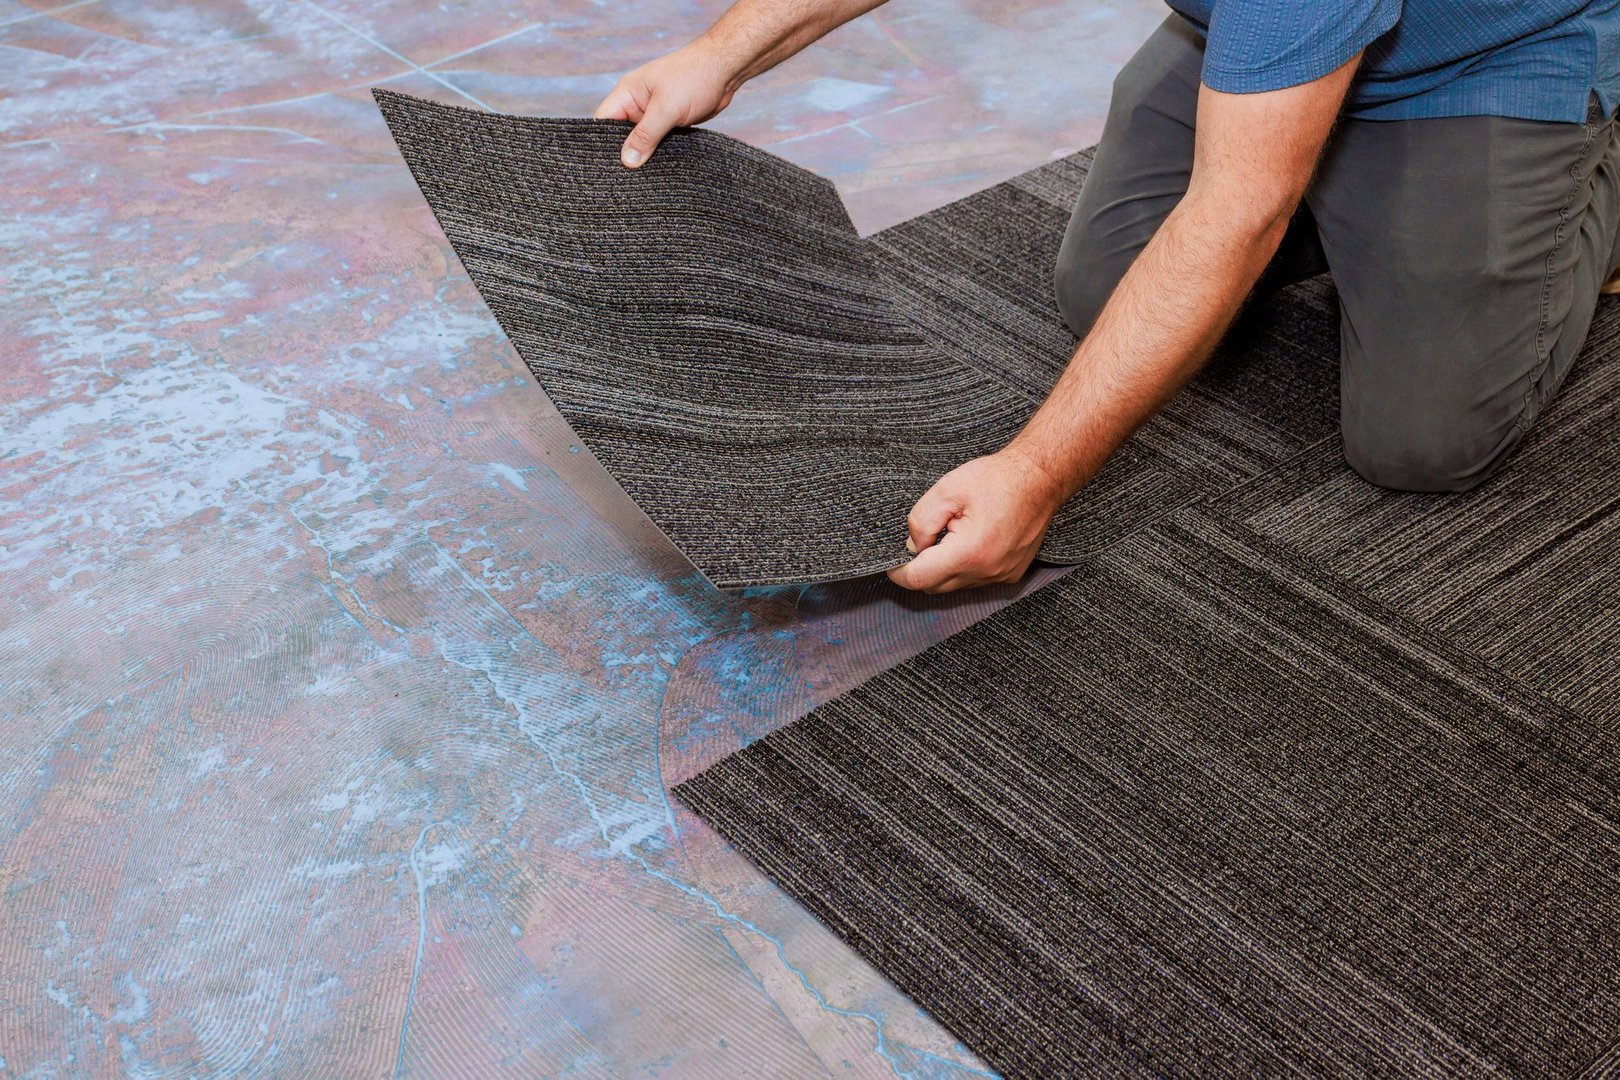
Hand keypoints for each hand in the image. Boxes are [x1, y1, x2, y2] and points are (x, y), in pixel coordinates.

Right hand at [594, 40, 738, 167]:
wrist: (725, 69)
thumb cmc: (694, 77)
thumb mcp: (667, 108)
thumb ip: (645, 135)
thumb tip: (627, 161)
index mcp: (627, 94)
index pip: (602, 122)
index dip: (600, 145)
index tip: (604, 170)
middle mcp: (636, 104)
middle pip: (619, 135)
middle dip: (623, 155)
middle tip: (623, 181)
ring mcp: (653, 114)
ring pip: (640, 142)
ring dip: (643, 157)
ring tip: (641, 180)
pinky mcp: (669, 123)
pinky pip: (657, 143)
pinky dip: (658, 154)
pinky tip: (659, 170)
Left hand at [886, 447, 1066, 593]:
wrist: (1040, 478)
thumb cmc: (997, 479)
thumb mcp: (947, 489)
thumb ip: (921, 521)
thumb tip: (912, 546)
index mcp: (968, 553)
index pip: (919, 578)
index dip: (898, 572)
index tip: (891, 561)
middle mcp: (986, 572)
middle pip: (935, 586)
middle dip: (921, 568)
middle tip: (925, 538)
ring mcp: (1001, 576)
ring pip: (954, 585)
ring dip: (943, 568)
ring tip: (952, 534)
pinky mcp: (1010, 574)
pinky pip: (975, 580)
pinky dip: (963, 568)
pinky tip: (969, 541)